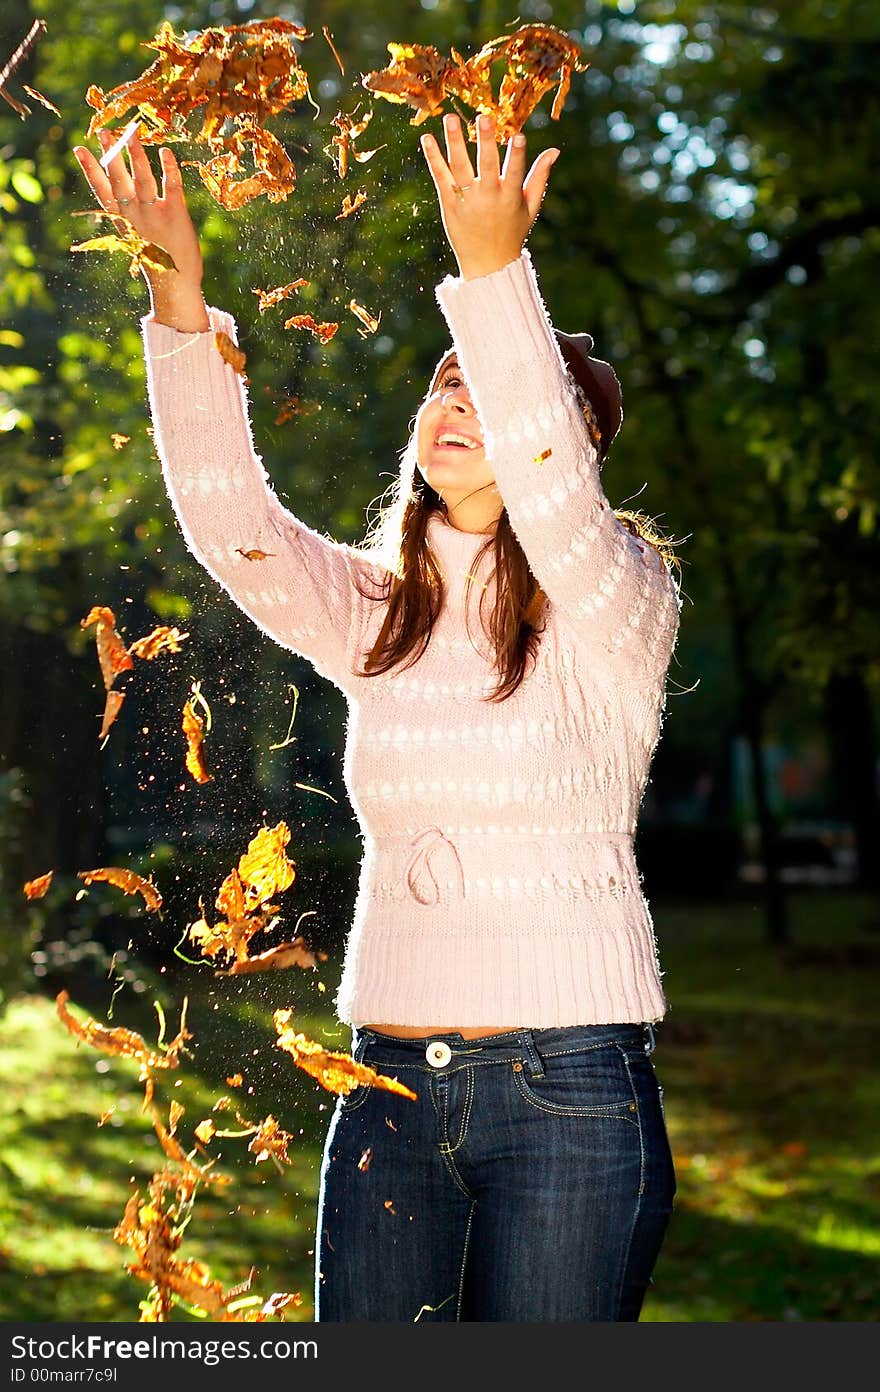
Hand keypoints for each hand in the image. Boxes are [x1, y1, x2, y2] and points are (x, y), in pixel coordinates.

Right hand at [73, 131, 208, 330]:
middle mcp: (136, 216)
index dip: (90, 170)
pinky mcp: (176, 214)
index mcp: (123, 221)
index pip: (103, 192)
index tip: (79, 149)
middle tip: (104, 131)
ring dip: (136, 156)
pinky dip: (168, 168)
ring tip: (131, 133)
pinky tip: (165, 151)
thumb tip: (123, 188)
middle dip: (111, 156)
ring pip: (143, 180)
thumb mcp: (135, 235)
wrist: (176, 284)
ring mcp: (155, 215)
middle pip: (120, 181)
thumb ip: (130, 213)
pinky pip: (171, 187)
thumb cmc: (156, 259)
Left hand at [420, 113, 558, 280]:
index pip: (515, 173)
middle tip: (484, 118)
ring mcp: (466, 200)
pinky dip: (433, 158)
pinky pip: (440, 177)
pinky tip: (427, 138)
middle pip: (486, 165)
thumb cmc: (512, 233)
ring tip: (450, 118)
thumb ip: (539, 178)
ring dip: (455, 141)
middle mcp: (488, 198)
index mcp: (510, 198)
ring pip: (460, 167)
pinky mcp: (449, 204)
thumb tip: (554, 151)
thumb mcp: (530, 208)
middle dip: (486, 142)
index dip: (517, 155)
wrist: (487, 265)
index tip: (518, 136)